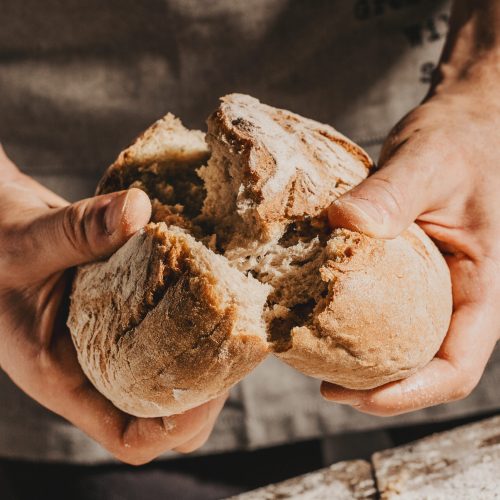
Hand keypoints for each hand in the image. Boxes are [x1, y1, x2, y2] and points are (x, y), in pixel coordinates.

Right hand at [0, 146, 225, 463]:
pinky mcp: (128, 313)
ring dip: (206, 349)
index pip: (130, 436)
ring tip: (231, 313)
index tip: (211, 386)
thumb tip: (137, 211)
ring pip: (173, 370)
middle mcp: (97, 368)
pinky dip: (194, 313)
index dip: (175, 425)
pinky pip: (169, 328)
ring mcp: (115, 342)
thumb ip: (76, 230)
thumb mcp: (26, 244)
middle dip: (205, 390)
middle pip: (165, 412)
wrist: (0, 231)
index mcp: (66, 378)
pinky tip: (212, 282)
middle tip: (231, 343)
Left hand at [321, 53, 499, 414]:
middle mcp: (455, 293)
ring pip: (401, 341)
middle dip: (380, 388)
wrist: (461, 122)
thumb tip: (343, 222)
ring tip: (316, 363)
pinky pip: (381, 308)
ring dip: (364, 363)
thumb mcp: (428, 162)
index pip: (458, 362)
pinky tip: (318, 315)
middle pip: (424, 365)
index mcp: (479, 284)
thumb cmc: (458, 140)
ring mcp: (429, 283)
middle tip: (328, 390)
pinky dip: (353, 323)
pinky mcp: (403, 268)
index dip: (414, 393)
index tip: (362, 398)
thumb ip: (392, 193)